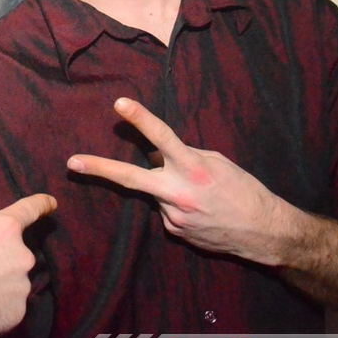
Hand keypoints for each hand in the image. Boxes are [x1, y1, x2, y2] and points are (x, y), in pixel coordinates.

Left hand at [67, 98, 289, 265]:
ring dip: (169, 188)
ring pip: (156, 192)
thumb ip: (183, 156)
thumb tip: (155, 155)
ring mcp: (173, 215)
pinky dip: (178, 205)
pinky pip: (167, 210)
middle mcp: (178, 192)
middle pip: (130, 178)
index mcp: (193, 168)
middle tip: (72, 162)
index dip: (140, 119)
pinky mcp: (174, 231)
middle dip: (99, 168)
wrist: (265, 233)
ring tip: (202, 197)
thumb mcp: (217, 163)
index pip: (162, 138)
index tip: (119, 103)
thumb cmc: (245, 190)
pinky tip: (201, 211)